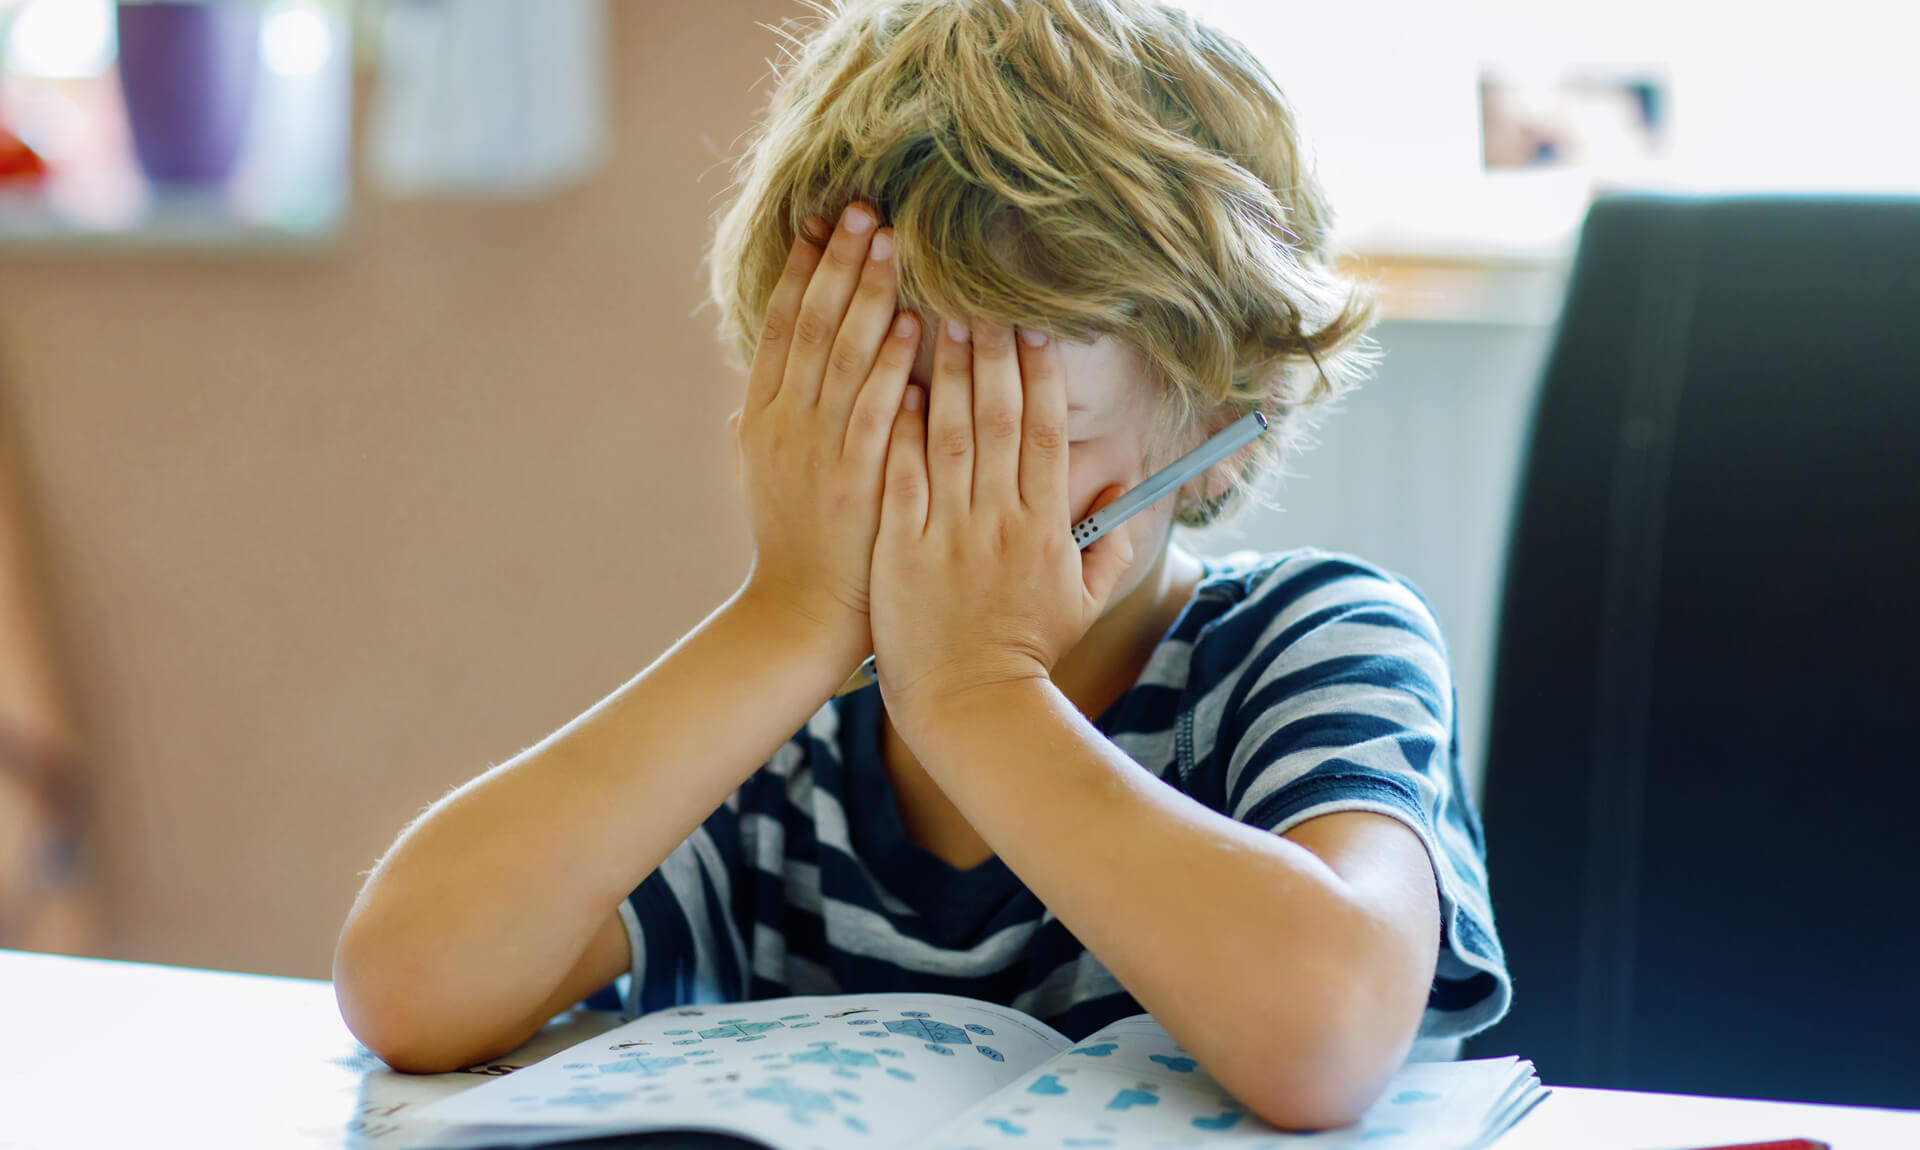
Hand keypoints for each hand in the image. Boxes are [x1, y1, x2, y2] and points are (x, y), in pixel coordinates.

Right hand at [730, 203, 920, 667]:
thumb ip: (755, 429)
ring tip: (892, 243)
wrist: (801, 616)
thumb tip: (746, 395)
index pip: (779, 325)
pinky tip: (911, 323)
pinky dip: (892, 363)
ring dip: (869, 294)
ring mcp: (817, 450)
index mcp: (761, 417)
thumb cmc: (793, 546)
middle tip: (865, 209)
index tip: (823, 223)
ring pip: (842, 355)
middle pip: (810, 325)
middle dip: (839, 263)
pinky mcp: (855, 478)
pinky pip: (876, 409)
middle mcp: (784, 424)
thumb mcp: (759, 477)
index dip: (802, 270)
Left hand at [868, 316, 1133, 727]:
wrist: (970, 703)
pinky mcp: (904, 550)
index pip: (1045, 433)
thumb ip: (1112, 545)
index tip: (1035, 329)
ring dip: (945, 375)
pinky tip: (896, 386)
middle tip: (980, 301)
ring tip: (937, 320)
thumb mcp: (1083, 601)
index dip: (1041, 377)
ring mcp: (949, 533)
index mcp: (1045, 527)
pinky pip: (902, 478)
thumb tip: (1129, 491)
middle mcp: (1000, 521)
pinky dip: (900, 431)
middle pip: (998, 420)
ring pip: (949, 437)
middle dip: (991, 355)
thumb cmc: (1027, 652)